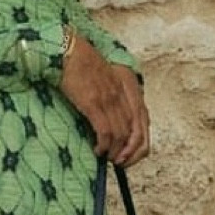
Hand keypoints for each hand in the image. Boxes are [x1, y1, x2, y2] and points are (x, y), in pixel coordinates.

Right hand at [59, 34, 150, 166]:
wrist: (70, 53)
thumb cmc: (85, 66)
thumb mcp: (110, 78)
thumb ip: (118, 97)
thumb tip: (118, 124)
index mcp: (130, 89)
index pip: (144, 123)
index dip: (140, 145)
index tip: (131, 156)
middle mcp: (123, 95)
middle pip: (135, 133)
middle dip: (129, 153)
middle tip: (119, 162)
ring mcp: (109, 100)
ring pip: (121, 135)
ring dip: (115, 151)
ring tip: (107, 156)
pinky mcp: (94, 104)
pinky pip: (105, 132)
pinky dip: (104, 145)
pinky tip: (97, 149)